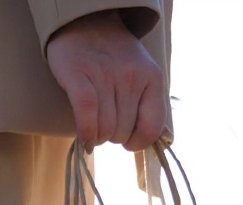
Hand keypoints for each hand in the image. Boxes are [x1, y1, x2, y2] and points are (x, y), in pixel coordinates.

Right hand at [45, 11, 167, 151]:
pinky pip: (87, 115)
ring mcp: (105, 75)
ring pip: (105, 128)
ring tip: (93, 128)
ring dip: (97, 137)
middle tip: (105, 125)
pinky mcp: (78, 75)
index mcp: (153, 77)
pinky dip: (86, 133)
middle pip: (123, 131)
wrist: (85, 23)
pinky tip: (85, 139)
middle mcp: (131, 76)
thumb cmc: (114, 56)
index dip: (138, 143)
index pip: (152, 127)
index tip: (128, 142)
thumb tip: (164, 139)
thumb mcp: (143, 74)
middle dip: (113, 136)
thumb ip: (152, 104)